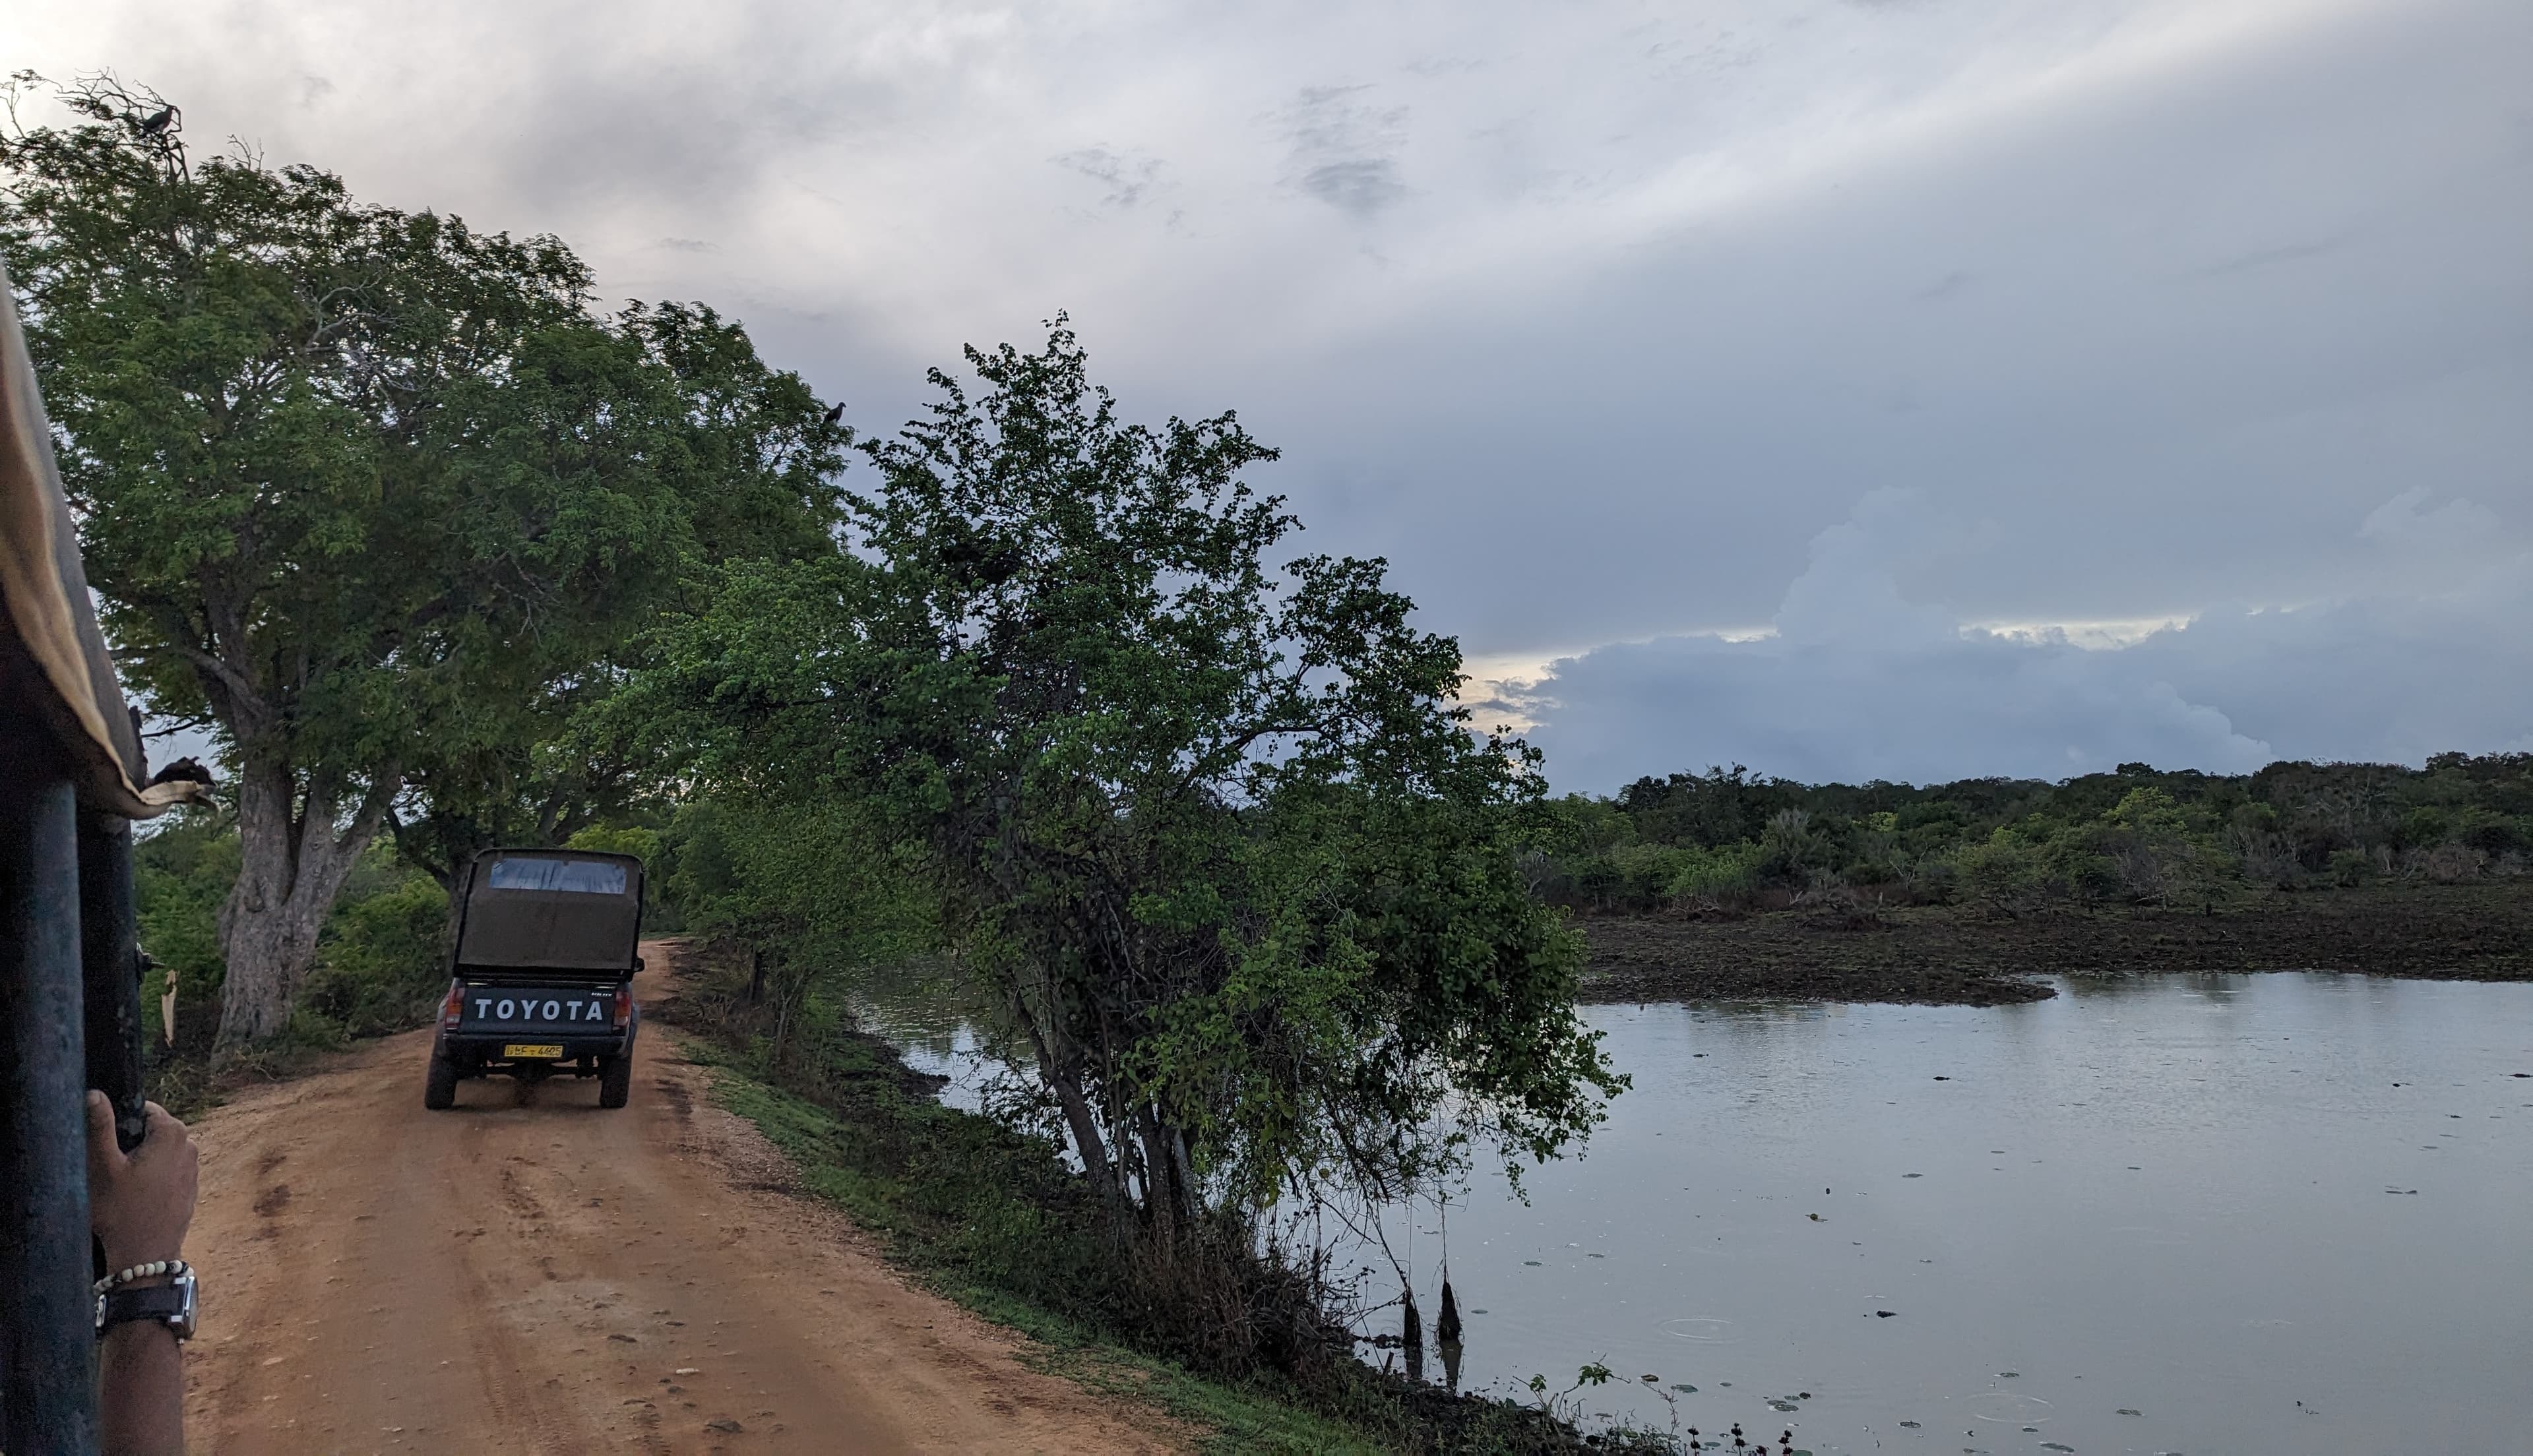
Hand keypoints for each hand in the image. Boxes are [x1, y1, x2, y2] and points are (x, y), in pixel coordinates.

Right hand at [86, 1092, 197, 1272]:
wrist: (145, 1256)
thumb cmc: (120, 1211)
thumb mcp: (102, 1166)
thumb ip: (99, 1126)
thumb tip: (94, 1093)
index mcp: (172, 1132)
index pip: (141, 1109)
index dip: (118, 1124)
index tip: (103, 1146)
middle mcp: (190, 1144)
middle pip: (149, 1130)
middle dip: (127, 1143)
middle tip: (108, 1168)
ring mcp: (192, 1167)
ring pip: (156, 1151)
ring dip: (137, 1161)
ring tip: (119, 1185)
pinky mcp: (189, 1187)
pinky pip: (164, 1170)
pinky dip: (149, 1177)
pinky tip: (133, 1197)